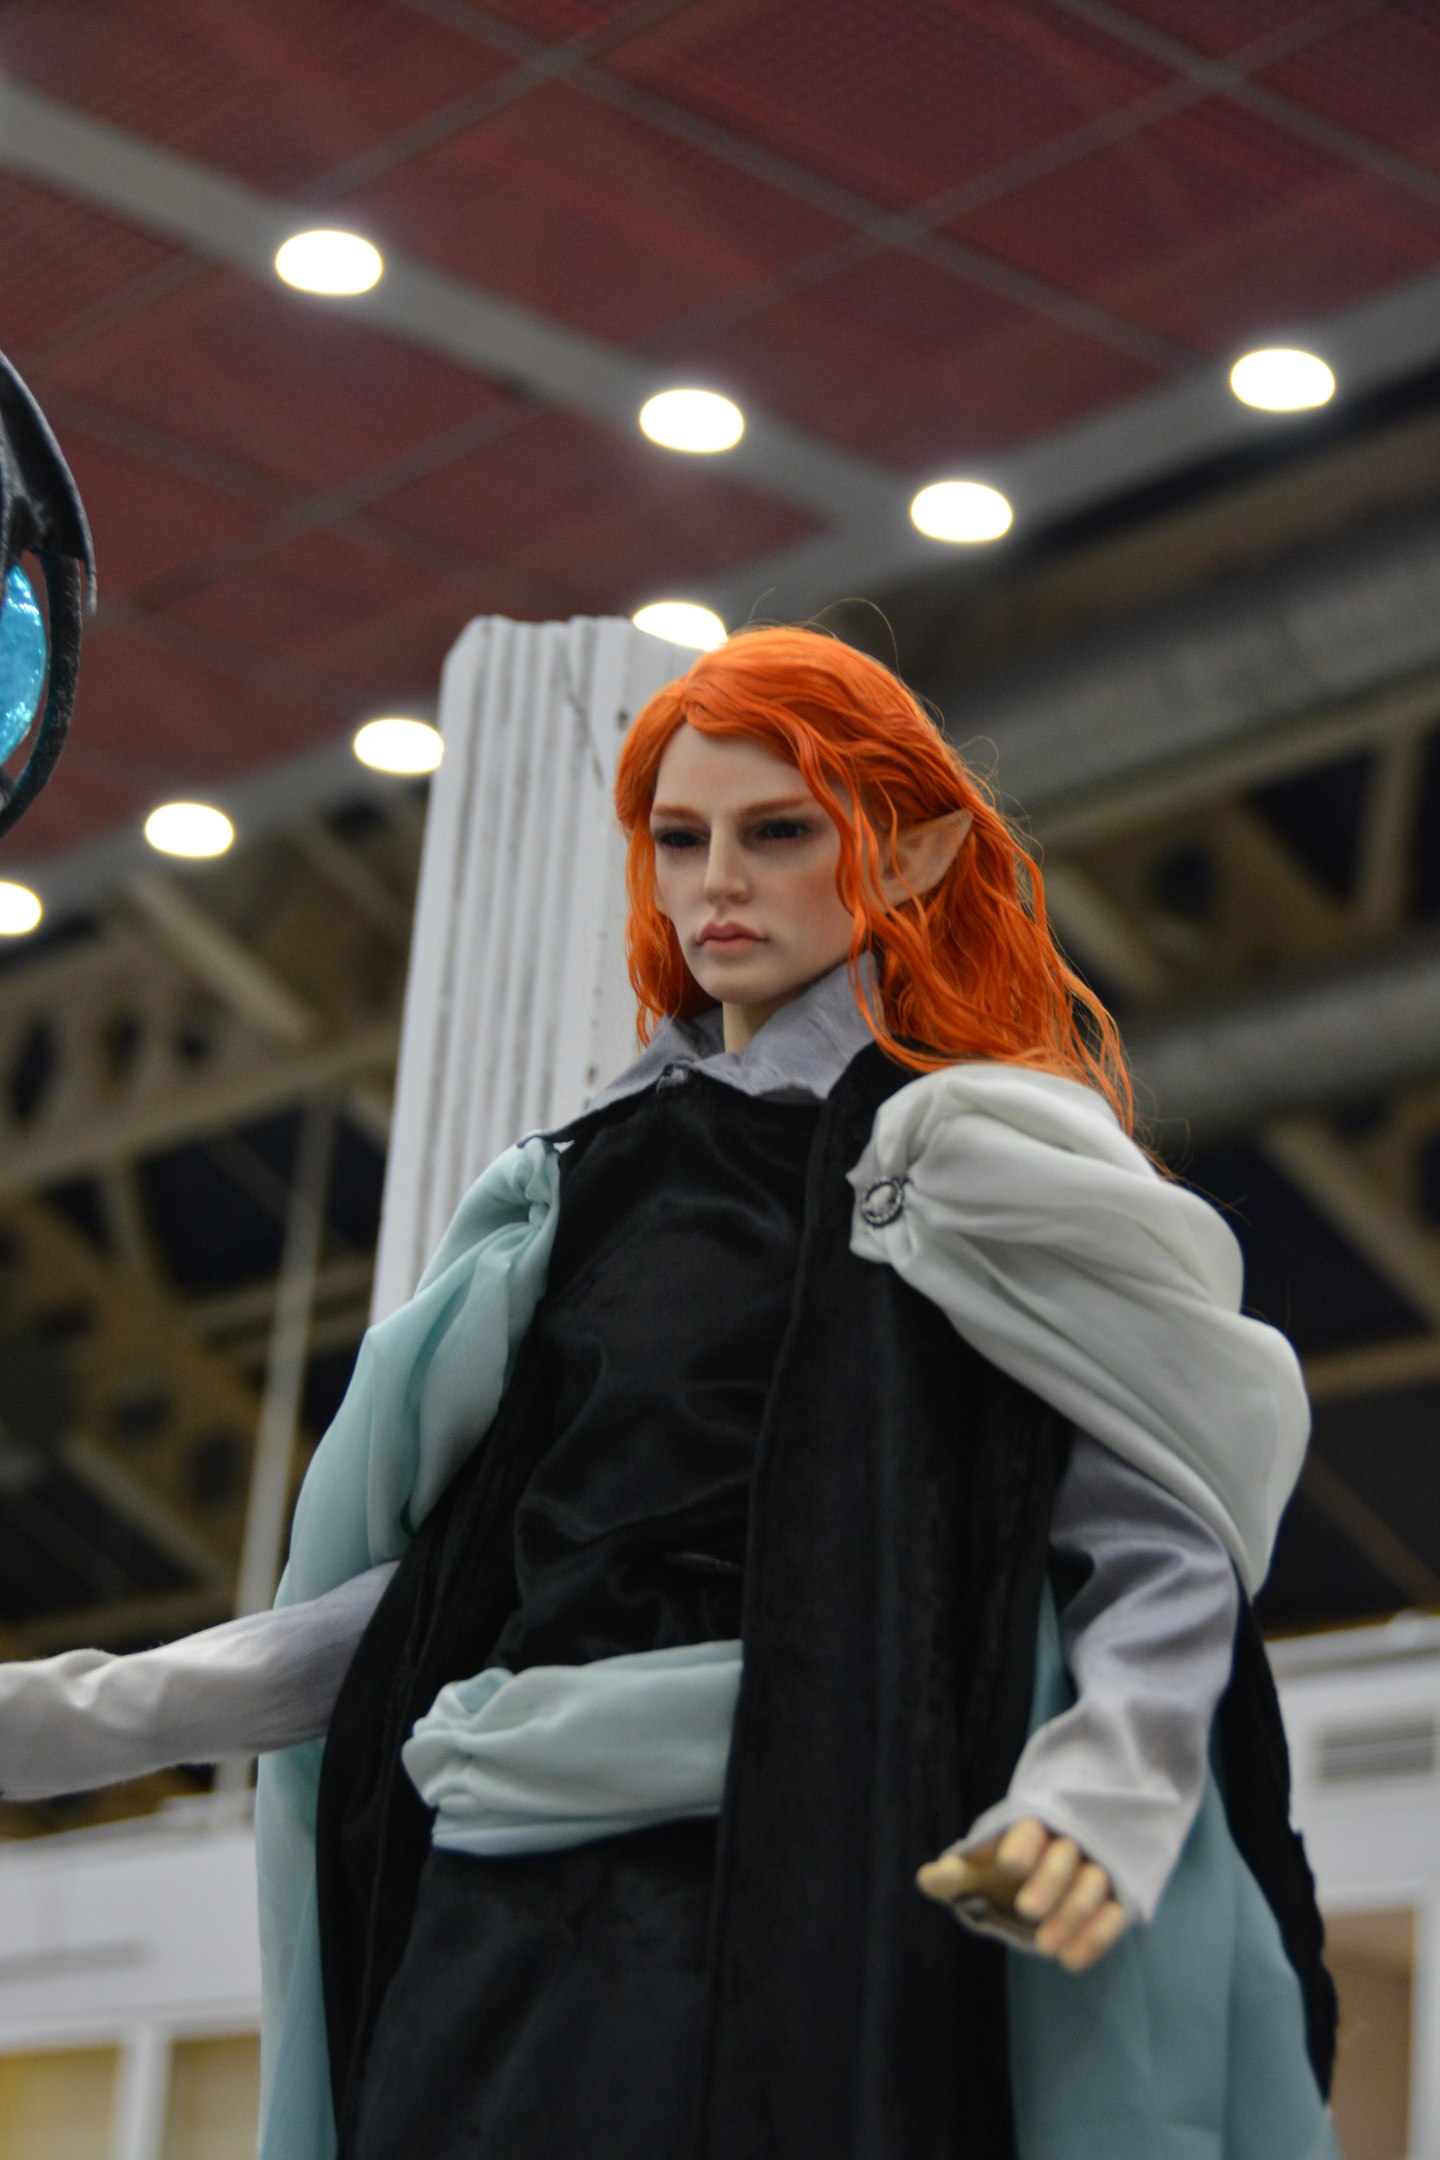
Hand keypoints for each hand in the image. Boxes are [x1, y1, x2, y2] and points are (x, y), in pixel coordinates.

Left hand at [914, 1817, 1127, 1970]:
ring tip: (1043, 1948)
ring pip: (1093, 1883)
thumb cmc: (1002, 1874)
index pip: (1030, 1830)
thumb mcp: (976, 1872)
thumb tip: (926, 1879)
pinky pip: (1113, 1916)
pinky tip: (1070, 1963)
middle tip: (1027, 1911)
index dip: (1022, 1845)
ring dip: (1072, 1914)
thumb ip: (952, 1875)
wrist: (1041, 1887)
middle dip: (1048, 1881)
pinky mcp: (1112, 1903)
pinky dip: (1095, 1938)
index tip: (1009, 1864)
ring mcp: (1093, 1872)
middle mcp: (1066, 1847)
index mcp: (1030, 1831)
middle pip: (1065, 1855)